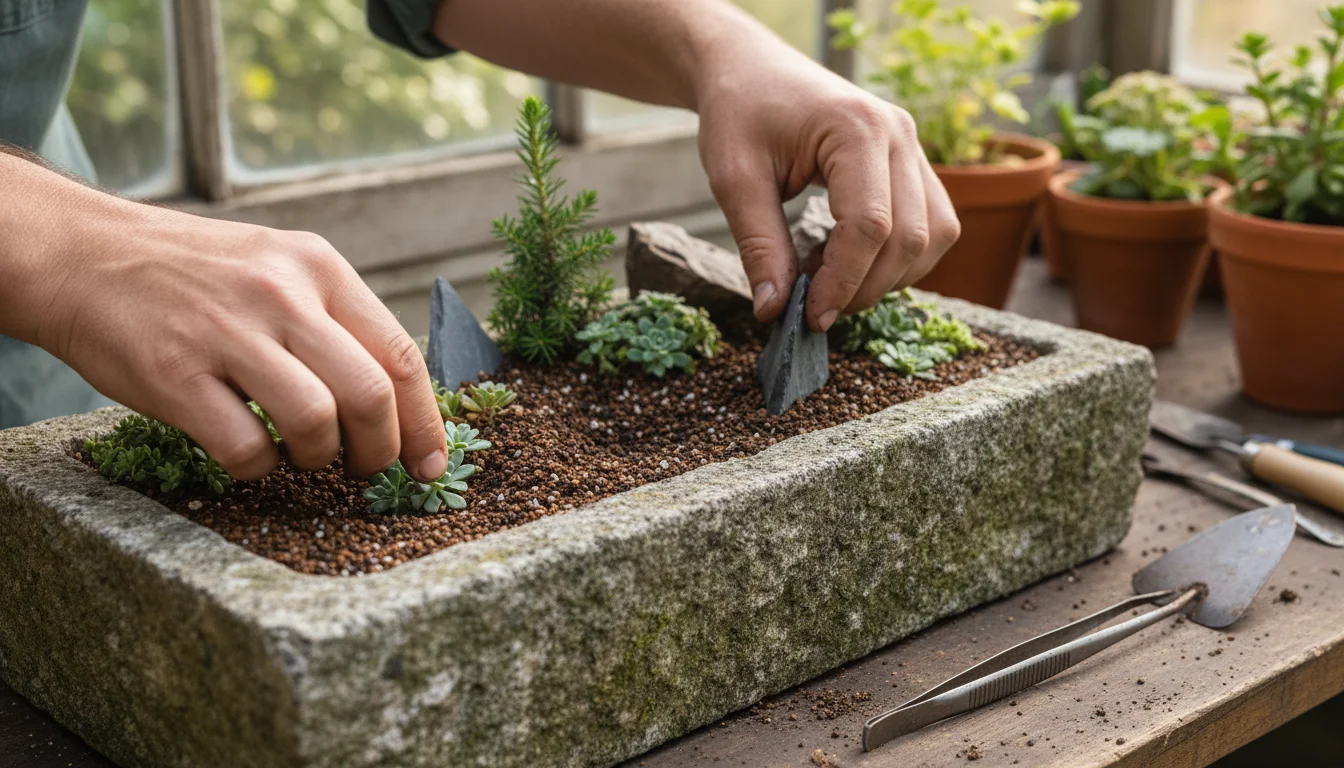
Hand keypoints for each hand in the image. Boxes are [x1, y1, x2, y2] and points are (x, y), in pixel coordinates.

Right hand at [15, 172, 447, 482]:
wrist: (88, 255)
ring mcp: (227, 333)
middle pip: (371, 395)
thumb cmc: (199, 276)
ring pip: (316, 423)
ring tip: (302, 455)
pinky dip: (258, 468)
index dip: (426, 423)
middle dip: (381, 451)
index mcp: (320, 268)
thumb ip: (338, 321)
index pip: (401, 356)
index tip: (430, 465)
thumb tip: (400, 400)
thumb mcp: (281, 267)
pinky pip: (246, 449)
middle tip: (366, 470)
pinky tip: (248, 454)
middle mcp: (281, 295)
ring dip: (318, 459)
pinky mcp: (175, 374)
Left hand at [695, 44, 961, 330]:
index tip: (808, 316)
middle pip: (911, 237)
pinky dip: (898, 258)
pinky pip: (931, 225)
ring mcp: (913, 146)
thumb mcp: (734, 180)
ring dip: (888, 277)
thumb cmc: (740, 112)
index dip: (843, 282)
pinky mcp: (913, 163)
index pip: (870, 226)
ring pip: (933, 237)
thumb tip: (773, 312)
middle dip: (866, 287)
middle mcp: (899, 134)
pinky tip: (847, 260)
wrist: (752, 70)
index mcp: (856, 128)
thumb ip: (759, 246)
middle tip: (814, 309)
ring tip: (828, 279)